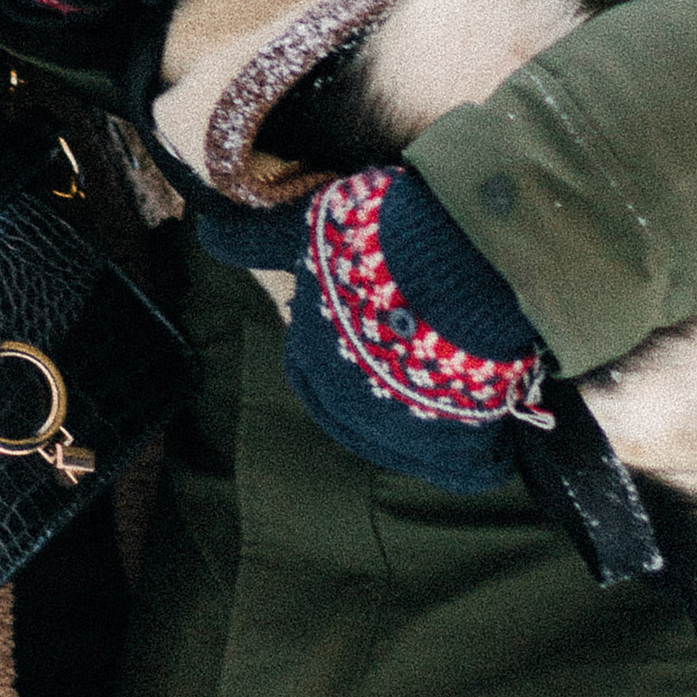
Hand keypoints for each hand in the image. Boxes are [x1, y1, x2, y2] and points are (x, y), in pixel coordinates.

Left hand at [279, 165, 544, 489]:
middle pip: (360, 411)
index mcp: (312, 361)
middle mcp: (349, 408)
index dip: (333, 352)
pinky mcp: (458, 447)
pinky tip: (493, 439)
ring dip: (433, 422)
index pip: (309, 373)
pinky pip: (468, 468)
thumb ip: (255, 238)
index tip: (367, 328)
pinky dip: (481, 457)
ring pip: (414, 443)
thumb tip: (203, 231)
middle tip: (424, 350)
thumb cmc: (377, 246)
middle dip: (384, 388)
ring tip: (463, 385)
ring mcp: (405, 434)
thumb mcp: (306, 229)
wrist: (459, 265)